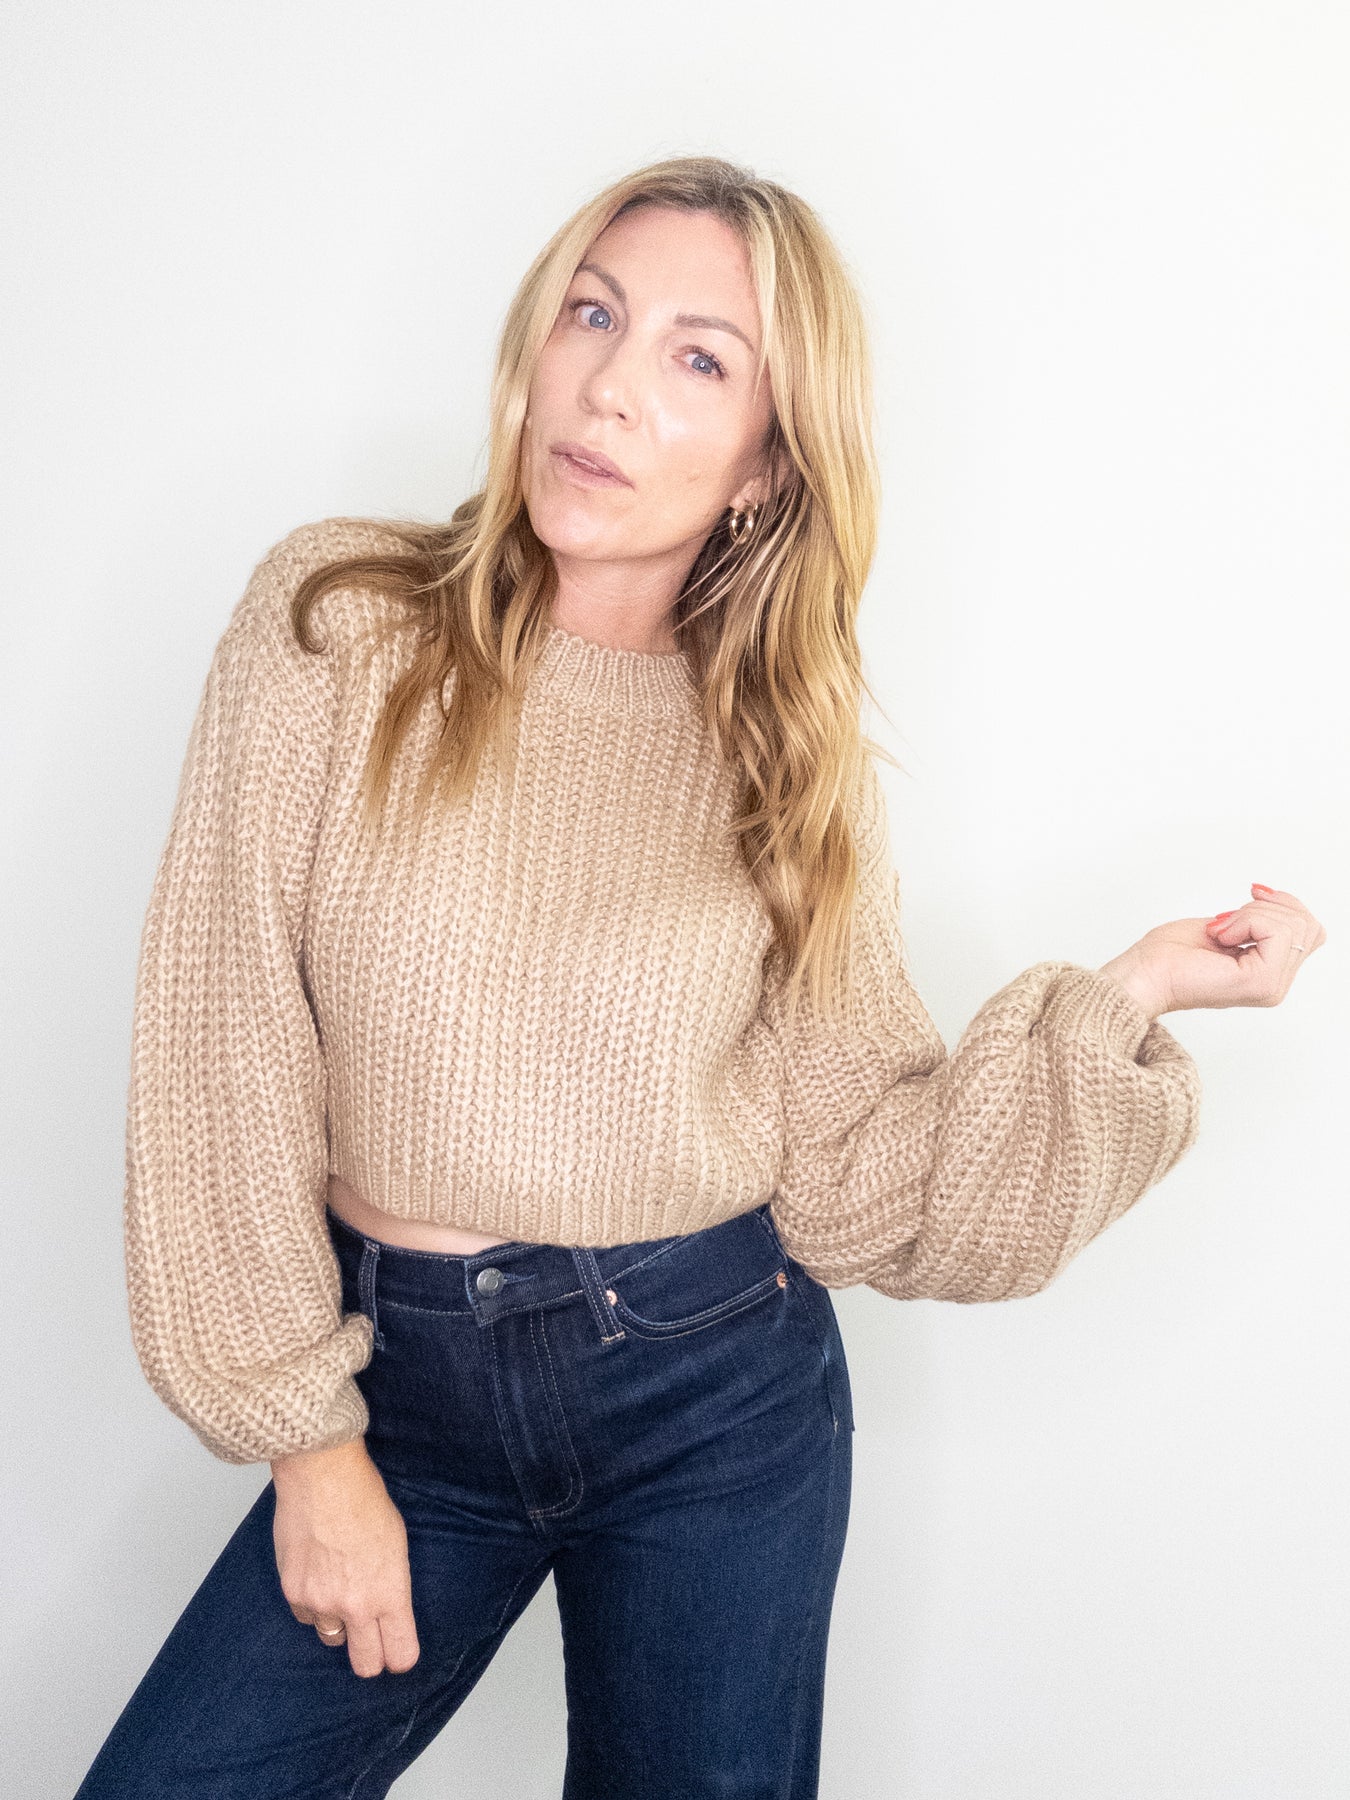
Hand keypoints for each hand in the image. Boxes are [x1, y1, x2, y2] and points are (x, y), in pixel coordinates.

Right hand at [270, 1436, 420, 1678]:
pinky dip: (311, 1604)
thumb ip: (390, 1584)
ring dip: (338, 1623)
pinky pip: (305, 1616)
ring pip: (331, 1638)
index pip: (400, 1653)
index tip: (398, 1653)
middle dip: (371, 1657)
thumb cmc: (364, 1500)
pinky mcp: (293, 1593)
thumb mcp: (396, 1543)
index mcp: (389, 1593)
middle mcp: (356, 1606)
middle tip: (370, 1641)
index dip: (400, 1657)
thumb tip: (386, 1608)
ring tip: (340, 1586)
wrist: (322, 1476)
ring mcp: (321, 1603)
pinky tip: (317, 1572)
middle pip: (365, 1665)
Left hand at [1097, 882, 1325, 1017]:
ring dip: (1251, 914)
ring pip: (1293, 926)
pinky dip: (1245, 921)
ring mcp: (1270, 986)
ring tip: (1220, 929)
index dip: (1282, 903)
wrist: (1143, 974)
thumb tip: (1276, 898)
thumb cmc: (1169, 955)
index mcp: (1270, 974)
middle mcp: (1276, 985)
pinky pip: (1275, 932)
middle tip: (1226, 919)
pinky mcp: (1260, 982)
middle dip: (1266, 907)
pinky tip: (1219, 936)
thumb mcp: (1226, 925)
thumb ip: (1259, 920)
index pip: (1309, 930)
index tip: (1247, 898)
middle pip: (1307, 925)